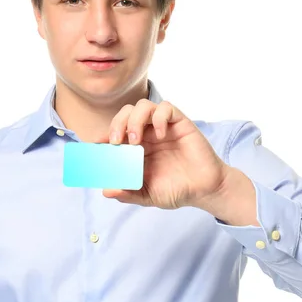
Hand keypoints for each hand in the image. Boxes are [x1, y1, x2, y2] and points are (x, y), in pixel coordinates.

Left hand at [98, 98, 229, 209]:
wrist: (204, 190)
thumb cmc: (176, 190)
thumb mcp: (147, 195)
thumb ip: (128, 193)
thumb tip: (105, 191)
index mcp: (137, 148)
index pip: (116, 132)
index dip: (104, 135)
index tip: (97, 145)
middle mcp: (148, 134)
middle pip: (125, 113)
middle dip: (116, 124)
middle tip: (116, 141)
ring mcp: (163, 127)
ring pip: (143, 106)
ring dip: (134, 120)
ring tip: (135, 140)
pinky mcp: (180, 123)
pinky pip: (166, 108)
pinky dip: (159, 117)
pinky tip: (160, 134)